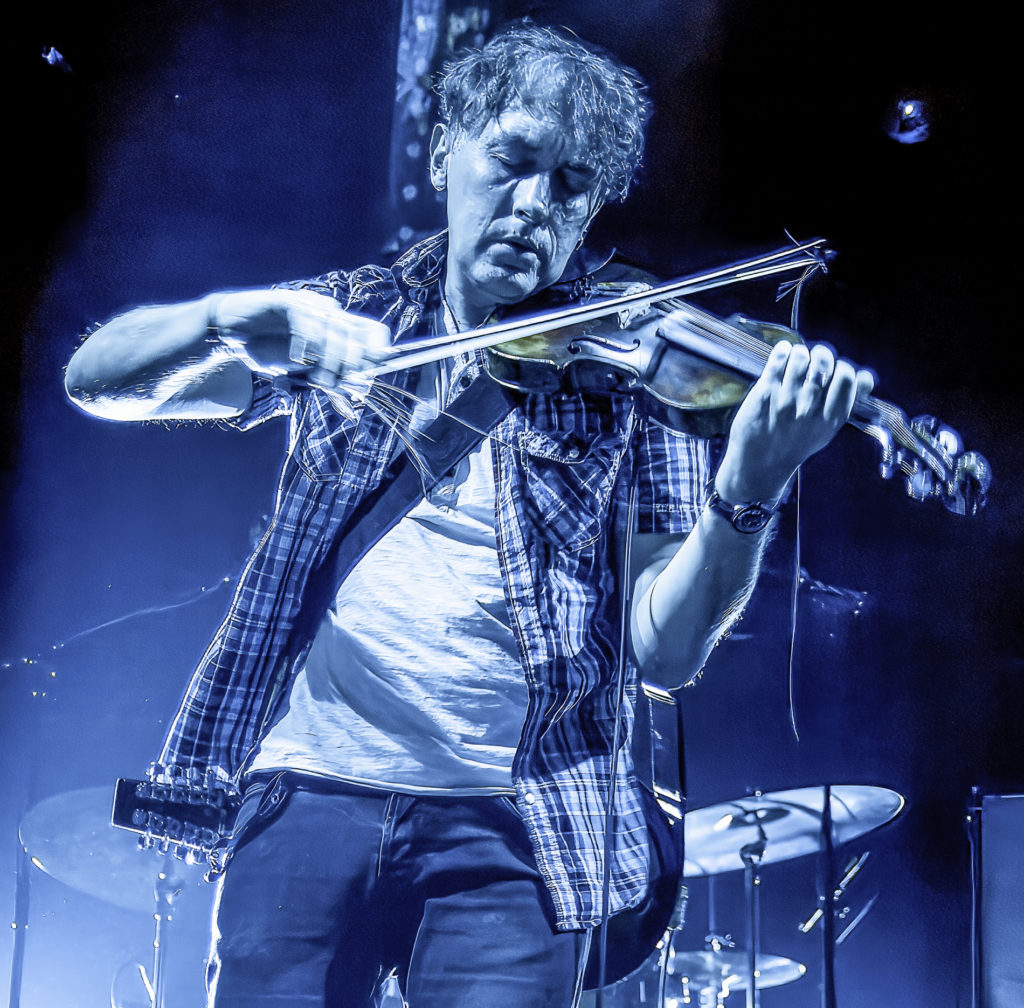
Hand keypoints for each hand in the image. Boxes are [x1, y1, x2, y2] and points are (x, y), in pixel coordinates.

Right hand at [210, 288, 390, 387]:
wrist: (229, 333)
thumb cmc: (267, 350)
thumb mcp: (302, 369)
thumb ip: (325, 375)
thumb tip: (350, 396)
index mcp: (337, 326)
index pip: (374, 331)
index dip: (379, 349)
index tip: (370, 370)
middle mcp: (328, 312)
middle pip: (355, 335)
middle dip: (349, 363)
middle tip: (335, 382)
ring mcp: (309, 304)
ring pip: (332, 330)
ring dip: (329, 359)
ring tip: (320, 379)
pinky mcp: (287, 300)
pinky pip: (305, 321)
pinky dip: (305, 343)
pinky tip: (297, 357)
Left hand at [715, 340, 873, 501]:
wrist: (760, 462)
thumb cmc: (795, 443)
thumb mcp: (827, 430)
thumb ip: (845, 404)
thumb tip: (866, 378)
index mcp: (830, 418)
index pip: (848, 378)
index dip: (843, 367)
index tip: (835, 371)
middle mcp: (809, 408)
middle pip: (825, 362)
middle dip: (822, 354)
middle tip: (815, 360)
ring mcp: (786, 399)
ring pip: (801, 356)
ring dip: (800, 352)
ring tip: (796, 360)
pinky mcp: (764, 392)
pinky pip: (778, 359)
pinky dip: (783, 350)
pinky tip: (783, 354)